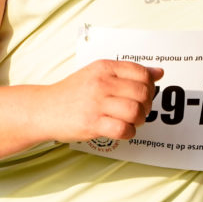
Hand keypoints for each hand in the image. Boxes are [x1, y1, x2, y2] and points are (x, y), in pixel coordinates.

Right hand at [35, 61, 164, 143]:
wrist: (43, 109)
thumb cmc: (72, 93)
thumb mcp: (98, 74)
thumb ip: (128, 73)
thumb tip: (159, 72)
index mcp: (104, 68)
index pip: (141, 73)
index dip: (149, 86)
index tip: (144, 94)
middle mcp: (101, 83)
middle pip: (142, 93)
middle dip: (146, 105)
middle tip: (138, 111)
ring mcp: (96, 103)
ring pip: (135, 111)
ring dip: (138, 120)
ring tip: (130, 121)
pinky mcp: (92, 123)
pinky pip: (123, 129)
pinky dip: (128, 133)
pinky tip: (122, 131)